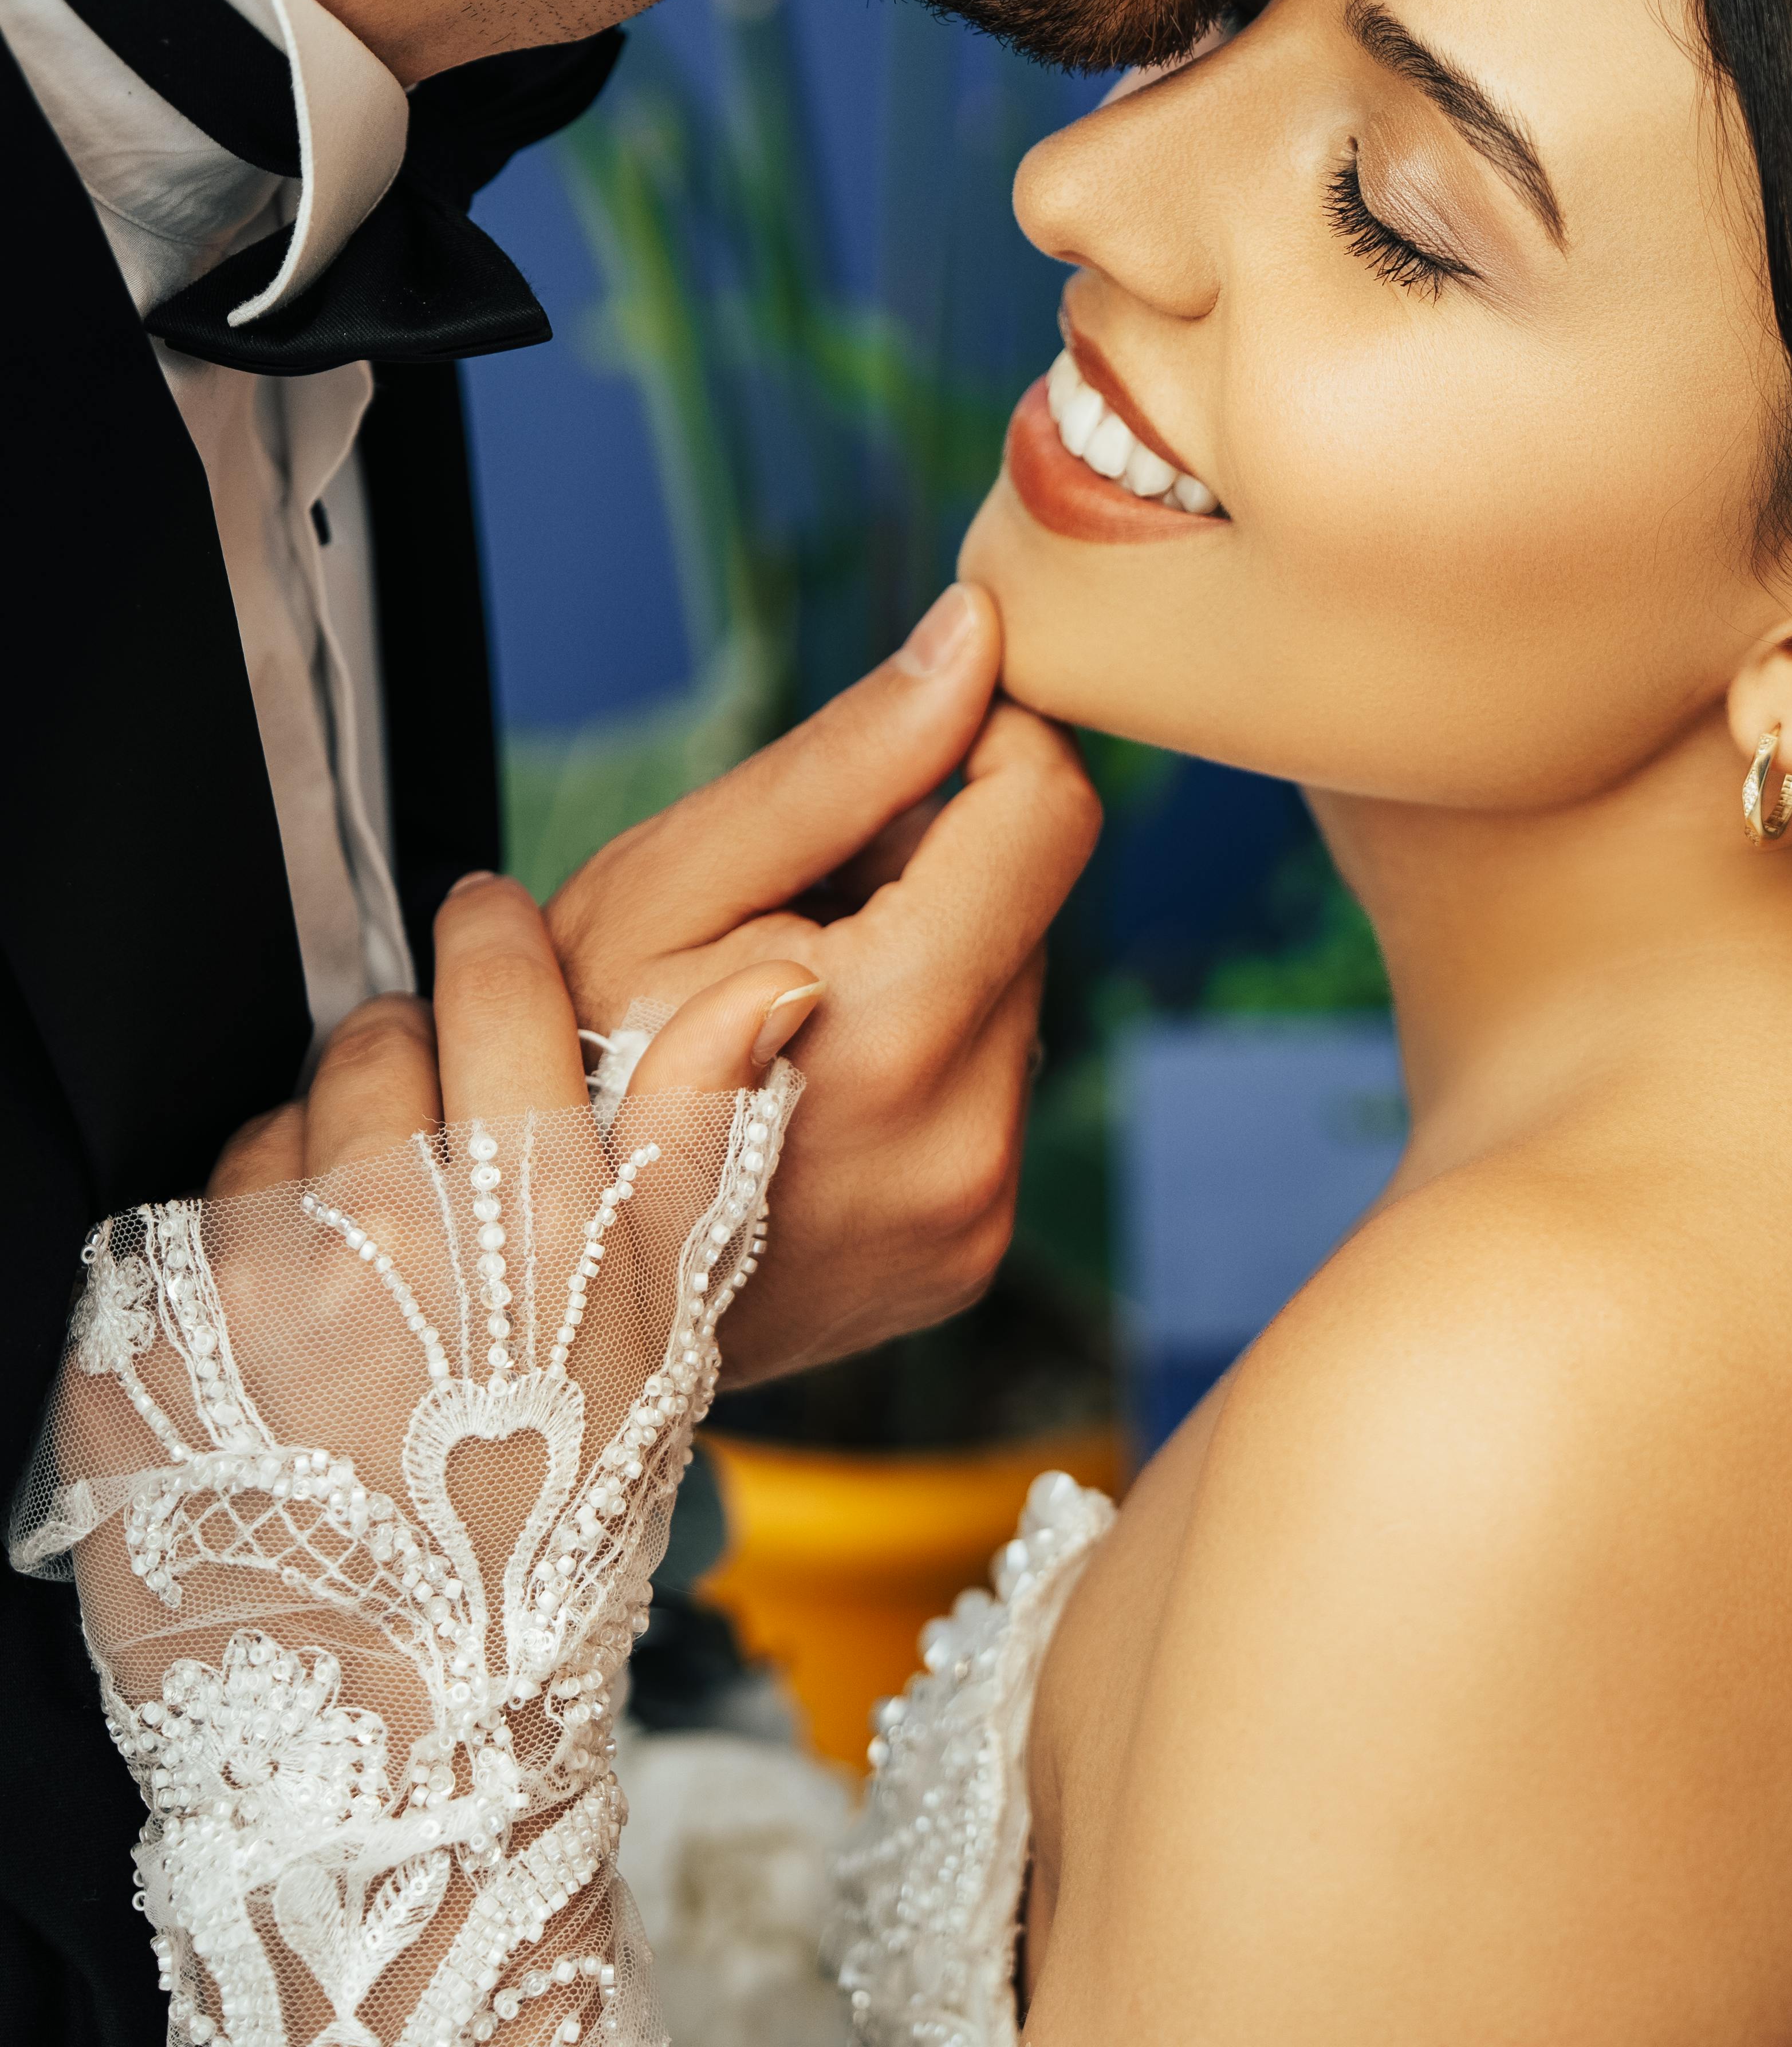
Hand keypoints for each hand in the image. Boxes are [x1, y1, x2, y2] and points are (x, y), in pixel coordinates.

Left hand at [38, 887, 826, 2046]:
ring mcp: (246, 1286)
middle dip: (401, 1080)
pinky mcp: (134, 1355)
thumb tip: (769, 981)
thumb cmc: (553, 1538)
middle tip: (429, 1192)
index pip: (494, 979)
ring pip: (264, 1135)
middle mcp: (385, 1221)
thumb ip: (701, 1136)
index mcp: (527, 1207)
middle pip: (371, 1040)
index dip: (493, 938)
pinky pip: (165, 1241)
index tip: (486, 929)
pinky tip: (273, 1375)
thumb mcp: (662, 1334)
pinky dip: (214, 1285)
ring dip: (304, 1185)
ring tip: (352, 1313)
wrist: (409, 1749)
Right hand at [543, 581, 1101, 1381]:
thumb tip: (977, 637)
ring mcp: (973, 1217)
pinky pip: (988, 1089)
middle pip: (1029, 904)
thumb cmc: (564, 1058)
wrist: (523, 1278)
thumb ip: (845, 759)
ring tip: (779, 1007)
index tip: (891, 760)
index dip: (982, 743)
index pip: (1047, 810)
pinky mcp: (968, 1252)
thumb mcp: (670, 881)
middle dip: (923, 873)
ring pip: (1009, 993)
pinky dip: (917, 1056)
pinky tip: (803, 1081)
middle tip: (783, 917)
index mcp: (897, 1037)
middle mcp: (966, 1146)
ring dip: (923, 964)